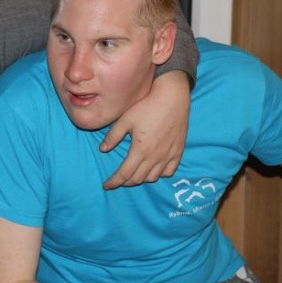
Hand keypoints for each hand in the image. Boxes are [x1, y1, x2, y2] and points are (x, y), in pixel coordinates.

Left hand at [101, 70, 189, 188]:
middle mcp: (155, 156)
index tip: (106, 185)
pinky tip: (152, 169)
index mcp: (140, 150)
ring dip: (141, 178)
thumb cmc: (147, 106)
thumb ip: (113, 136)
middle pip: (138, 178)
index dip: (114, 182)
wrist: (173, 97)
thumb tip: (103, 149)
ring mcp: (168, 155)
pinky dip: (158, 174)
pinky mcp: (178, 151)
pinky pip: (168, 171)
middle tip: (117, 179)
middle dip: (125, 182)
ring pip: (153, 177)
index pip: (124, 174)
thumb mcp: (125, 119)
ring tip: (133, 174)